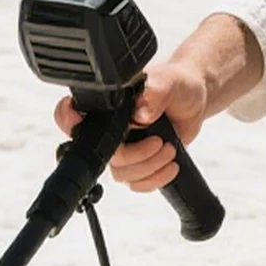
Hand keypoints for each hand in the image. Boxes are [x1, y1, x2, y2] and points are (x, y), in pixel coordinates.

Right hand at [52, 58, 209, 193]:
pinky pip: (137, 183)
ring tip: (169, 149)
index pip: (73, 115)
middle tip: (158, 142)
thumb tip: (141, 111)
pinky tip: (170, 165)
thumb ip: (155, 93)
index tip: (81, 123)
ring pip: (121, 173)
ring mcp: (124, 148)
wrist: (195, 101)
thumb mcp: (169, 82)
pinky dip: (155, 179)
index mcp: (107, 103)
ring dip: (149, 167)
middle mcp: (109, 127)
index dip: (70, 123)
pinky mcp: (139, 163)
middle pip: (103, 154)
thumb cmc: (177, 85)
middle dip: (135, 154)